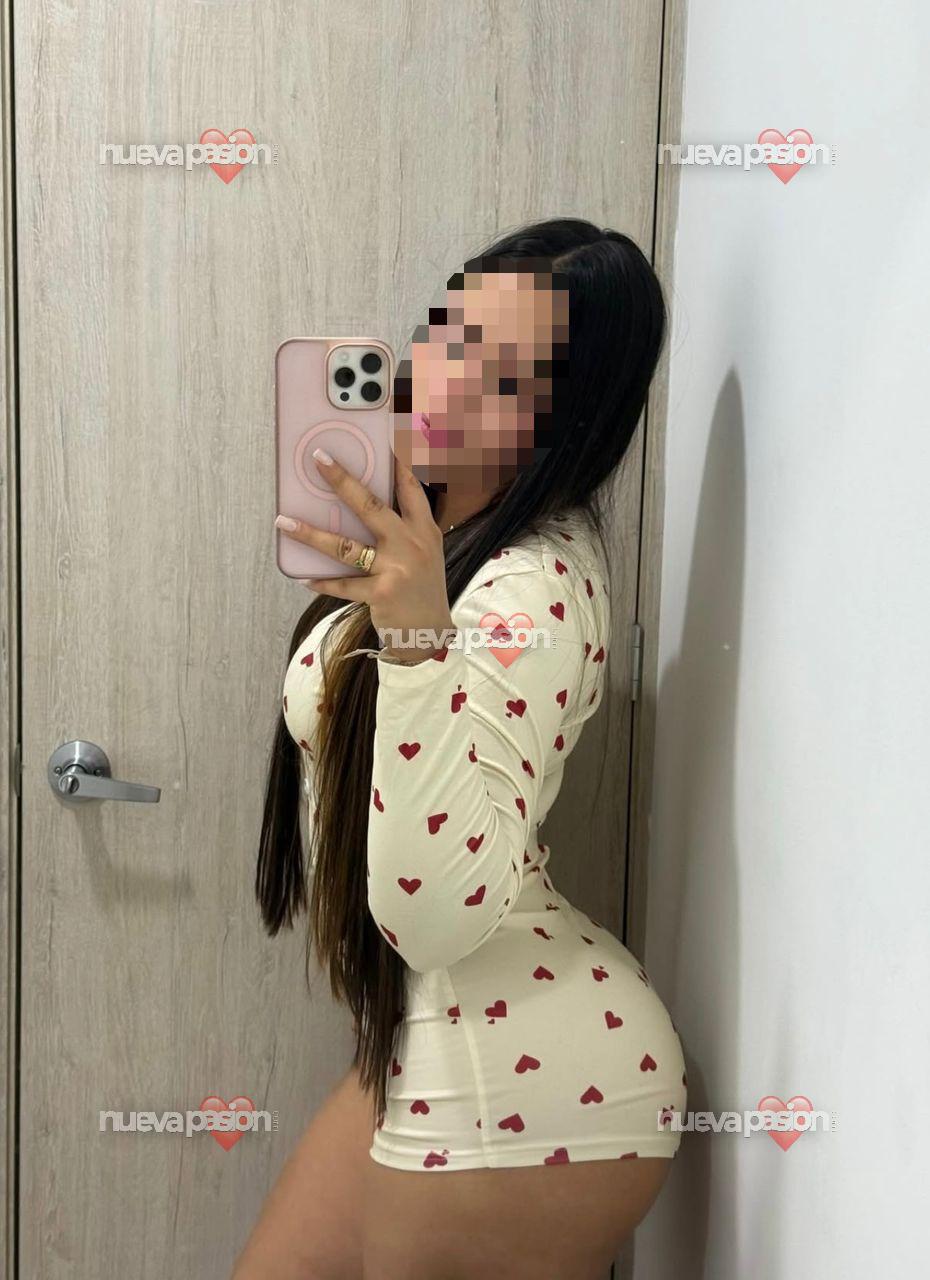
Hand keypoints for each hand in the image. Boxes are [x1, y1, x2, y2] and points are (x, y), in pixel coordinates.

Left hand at [275, 449, 454, 659]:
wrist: (430, 635)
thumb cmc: (422, 590)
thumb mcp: (424, 554)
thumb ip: (403, 529)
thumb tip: (363, 505)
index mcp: (424, 530)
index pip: (410, 488)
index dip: (397, 461)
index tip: (383, 434)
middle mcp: (411, 544)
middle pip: (370, 505)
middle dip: (342, 479)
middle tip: (317, 458)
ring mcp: (396, 569)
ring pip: (345, 546)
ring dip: (310, 533)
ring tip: (284, 522)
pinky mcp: (382, 593)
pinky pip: (344, 585)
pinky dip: (322, 582)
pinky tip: (303, 577)